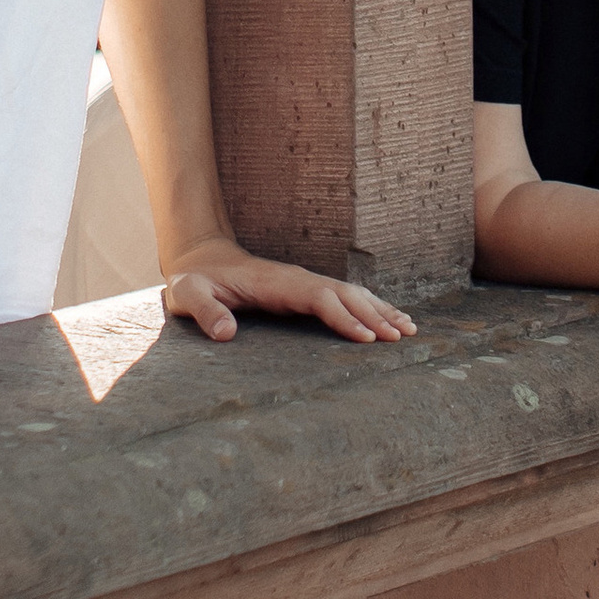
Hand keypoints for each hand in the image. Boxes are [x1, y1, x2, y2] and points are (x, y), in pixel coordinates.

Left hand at [163, 240, 418, 346]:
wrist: (201, 260)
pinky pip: (344, 297)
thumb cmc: (195, 281)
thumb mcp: (190, 295)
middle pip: (345, 294)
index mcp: (277, 283)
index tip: (367, 338)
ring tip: (408, 330)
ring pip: (351, 293)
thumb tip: (226, 334)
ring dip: (380, 309)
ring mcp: (304, 283)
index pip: (320, 298)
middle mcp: (297, 279)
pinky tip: (388, 319)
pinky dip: (370, 307)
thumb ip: (206, 311)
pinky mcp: (305, 290)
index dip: (344, 317)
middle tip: (401, 338)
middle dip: (375, 314)